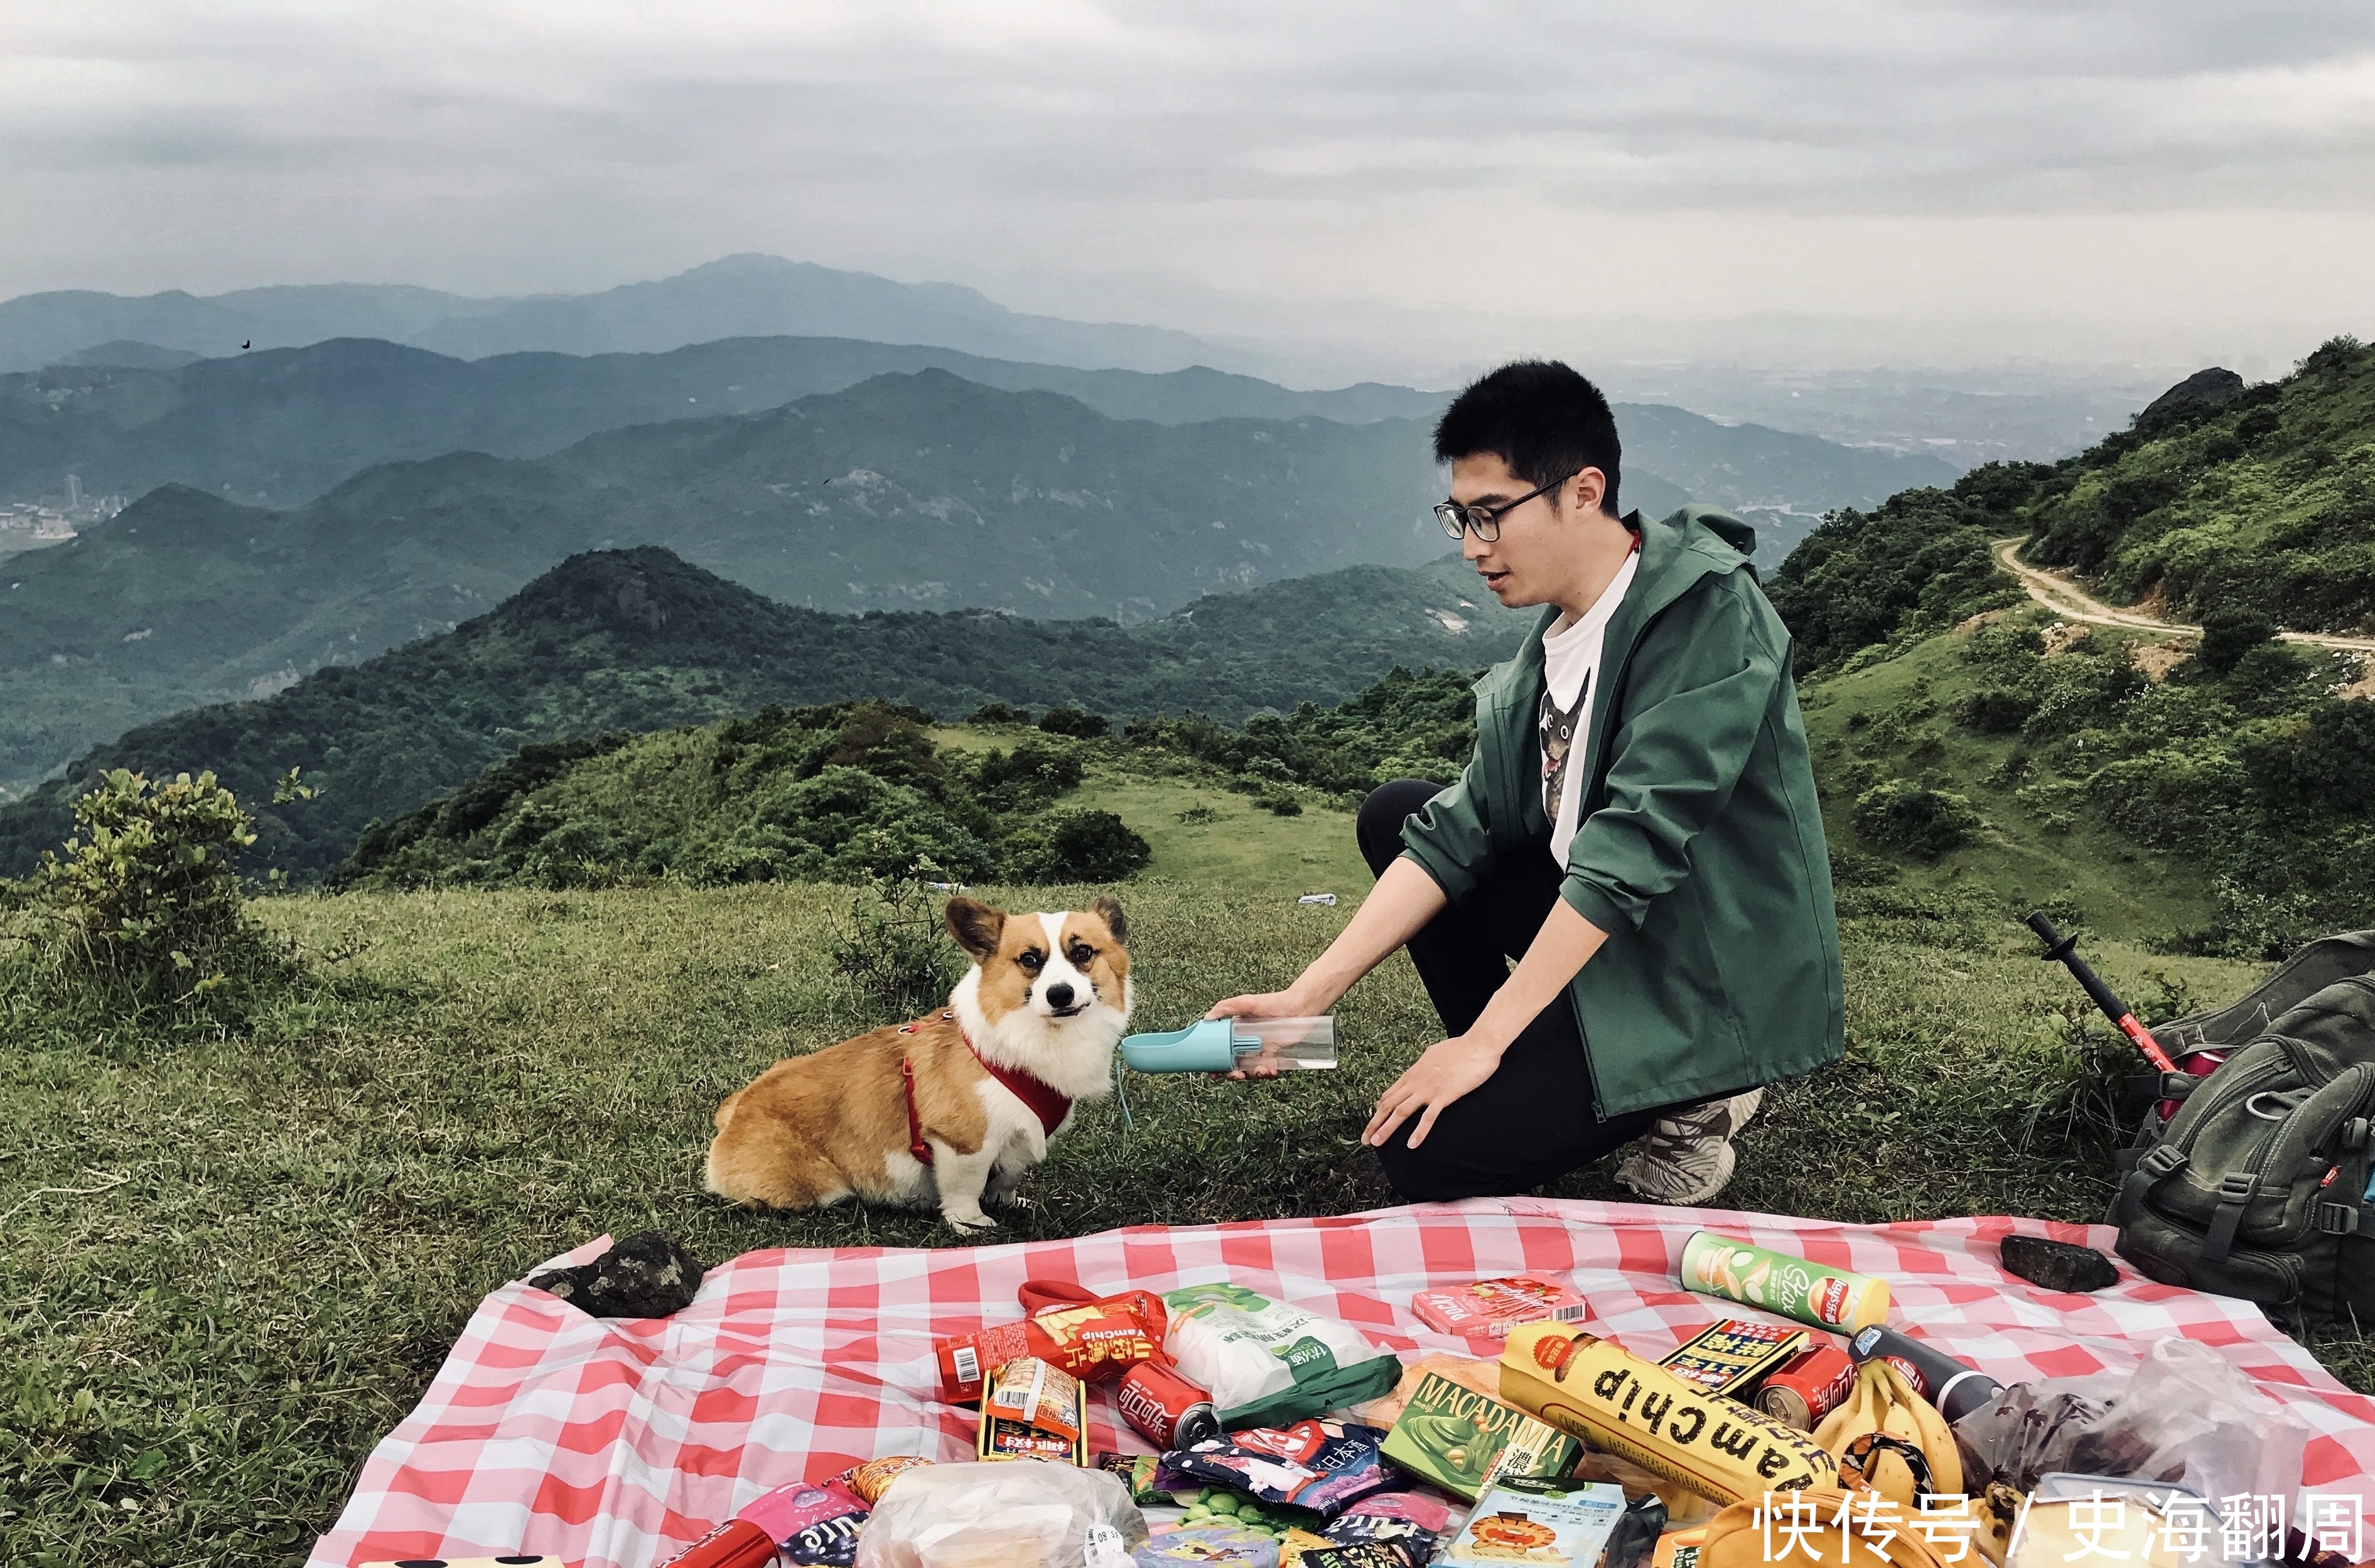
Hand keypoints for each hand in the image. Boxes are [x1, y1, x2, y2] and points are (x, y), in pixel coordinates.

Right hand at [1204, 989, 1313, 1079]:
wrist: (1299, 1007)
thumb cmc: (1273, 1002)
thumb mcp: (1245, 1002)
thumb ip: (1225, 1008)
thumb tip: (1207, 1019)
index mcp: (1234, 1032)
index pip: (1221, 1052)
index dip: (1216, 1064)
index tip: (1214, 1073)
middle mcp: (1245, 1042)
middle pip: (1233, 1065)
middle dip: (1232, 1074)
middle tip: (1237, 1075)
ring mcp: (1259, 1049)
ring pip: (1249, 1070)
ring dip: (1252, 1075)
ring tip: (1260, 1071)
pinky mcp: (1273, 1054)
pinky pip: (1267, 1069)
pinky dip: (1267, 1073)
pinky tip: (1270, 1071)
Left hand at [1362, 1035, 1504, 1148]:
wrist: (1478, 1045)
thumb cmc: (1460, 1048)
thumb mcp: (1433, 1054)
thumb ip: (1424, 1064)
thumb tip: (1422, 1066)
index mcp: (1413, 1073)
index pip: (1389, 1095)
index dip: (1378, 1110)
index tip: (1373, 1122)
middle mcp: (1416, 1082)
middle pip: (1388, 1105)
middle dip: (1374, 1123)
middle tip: (1365, 1139)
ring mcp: (1428, 1089)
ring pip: (1401, 1112)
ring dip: (1387, 1128)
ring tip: (1376, 1143)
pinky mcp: (1444, 1096)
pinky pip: (1428, 1117)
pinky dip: (1419, 1132)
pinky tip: (1412, 1144)